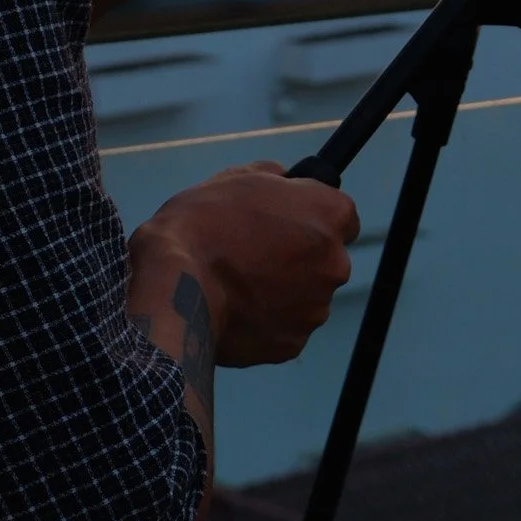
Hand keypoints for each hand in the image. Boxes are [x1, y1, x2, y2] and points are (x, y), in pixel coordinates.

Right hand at [131, 162, 359, 366]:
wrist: (178, 287)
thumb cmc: (204, 225)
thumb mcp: (237, 177)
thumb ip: (274, 177)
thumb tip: (283, 179)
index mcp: (329, 215)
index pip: (343, 216)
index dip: (314, 216)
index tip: (289, 220)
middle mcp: (334, 263)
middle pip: (327, 258)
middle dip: (300, 255)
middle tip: (255, 251)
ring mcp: (316, 308)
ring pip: (306, 294)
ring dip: (283, 288)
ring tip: (238, 280)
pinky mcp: (293, 343)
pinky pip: (285, 325)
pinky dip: (267, 318)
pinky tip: (235, 305)